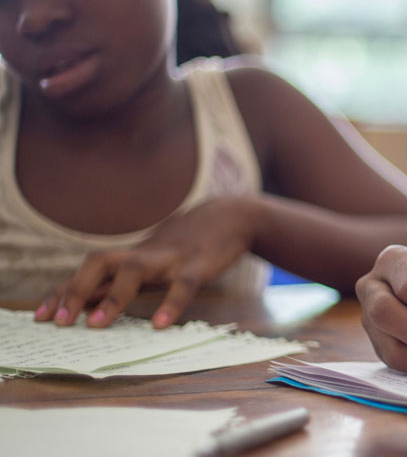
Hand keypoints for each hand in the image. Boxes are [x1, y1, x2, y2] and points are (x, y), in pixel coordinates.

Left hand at [33, 195, 259, 328]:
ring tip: (97, 325)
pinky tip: (160, 325)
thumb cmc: (187, 246)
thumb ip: (122, 281)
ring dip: (113, 296)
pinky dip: (171, 303)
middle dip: (76, 290)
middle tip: (59, 322)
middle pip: (100, 263)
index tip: (40, 317)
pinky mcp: (199, 265)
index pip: (87, 272)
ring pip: (135, 270)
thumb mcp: (151, 261)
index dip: (62, 292)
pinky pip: (183, 285)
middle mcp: (144, 255)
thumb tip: (85, 306)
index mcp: (131, 257)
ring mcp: (170, 258)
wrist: (231, 217)